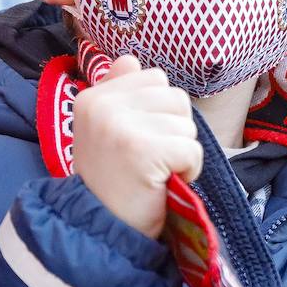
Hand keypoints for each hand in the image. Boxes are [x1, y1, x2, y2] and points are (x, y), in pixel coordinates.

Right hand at [73, 55, 201, 238]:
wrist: (101, 228)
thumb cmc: (112, 179)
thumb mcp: (105, 130)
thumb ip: (119, 92)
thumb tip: (130, 58)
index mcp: (93, 96)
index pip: (154, 77)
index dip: (159, 112)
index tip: (137, 140)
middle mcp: (102, 105)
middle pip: (176, 97)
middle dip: (174, 129)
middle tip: (149, 158)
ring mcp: (122, 126)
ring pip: (186, 124)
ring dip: (181, 150)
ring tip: (154, 170)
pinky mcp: (144, 150)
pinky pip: (193, 149)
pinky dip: (188, 170)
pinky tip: (164, 182)